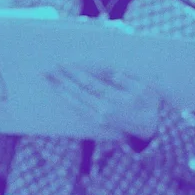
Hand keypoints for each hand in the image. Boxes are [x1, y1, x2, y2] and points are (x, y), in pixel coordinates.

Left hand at [46, 66, 162, 139]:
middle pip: (76, 92)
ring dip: (59, 90)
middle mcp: (102, 110)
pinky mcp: (95, 122)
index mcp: (114, 100)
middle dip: (60, 80)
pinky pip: (77, 110)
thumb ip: (129, 81)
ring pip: (74, 102)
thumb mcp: (145, 90)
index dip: (74, 73)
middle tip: (45, 70)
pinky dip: (67, 100)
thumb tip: (114, 74)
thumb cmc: (149, 105)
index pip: (88, 83)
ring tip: (47, 80)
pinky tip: (59, 92)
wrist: (149, 130)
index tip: (62, 63)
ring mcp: (97, 118)